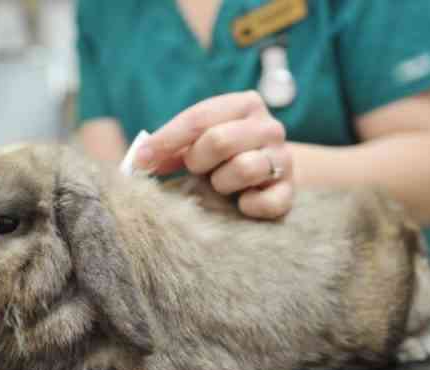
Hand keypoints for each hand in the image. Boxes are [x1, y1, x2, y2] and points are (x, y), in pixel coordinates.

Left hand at [135, 91, 294, 218]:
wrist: (267, 177)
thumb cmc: (221, 156)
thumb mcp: (195, 142)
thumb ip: (169, 147)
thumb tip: (139, 160)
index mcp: (244, 104)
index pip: (200, 117)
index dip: (167, 139)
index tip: (141, 159)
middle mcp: (269, 127)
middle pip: (220, 140)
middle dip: (197, 160)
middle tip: (196, 170)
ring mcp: (284, 159)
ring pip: (244, 169)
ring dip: (221, 183)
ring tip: (220, 184)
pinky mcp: (290, 191)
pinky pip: (267, 202)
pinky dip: (248, 206)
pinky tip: (241, 203)